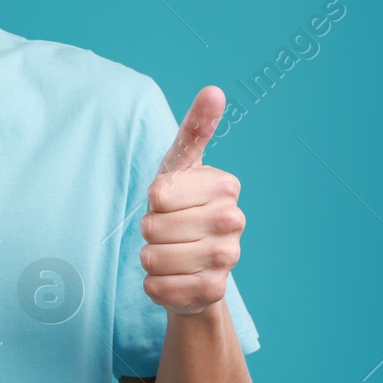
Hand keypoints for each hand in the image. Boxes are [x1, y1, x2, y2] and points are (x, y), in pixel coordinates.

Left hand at [139, 85, 244, 315]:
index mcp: (225, 186)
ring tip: (168, 253)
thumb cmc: (179, 207)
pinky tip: (170, 278)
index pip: (159, 193)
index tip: (169, 201)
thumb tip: (214, 90)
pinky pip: (159, 287)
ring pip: (154, 258)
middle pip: (153, 227)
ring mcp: (229, 259)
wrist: (189, 264)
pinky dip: (153, 285)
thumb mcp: (180, 166)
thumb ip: (195, 129)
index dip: (153, 199)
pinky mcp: (214, 292)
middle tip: (167, 230)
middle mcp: (234, 222)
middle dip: (149, 230)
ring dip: (149, 258)